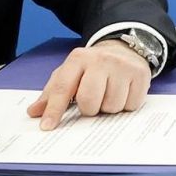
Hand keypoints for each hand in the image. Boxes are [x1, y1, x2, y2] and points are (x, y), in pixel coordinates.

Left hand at [26, 40, 151, 130]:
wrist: (123, 49)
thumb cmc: (92, 67)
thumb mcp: (70, 73)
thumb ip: (52, 93)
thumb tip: (34, 112)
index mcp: (78, 59)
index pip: (63, 88)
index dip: (54, 110)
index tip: (47, 126)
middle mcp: (101, 60)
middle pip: (89, 101)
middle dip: (89, 108)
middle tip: (92, 101)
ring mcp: (122, 66)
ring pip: (111, 107)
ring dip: (108, 107)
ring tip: (108, 93)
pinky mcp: (141, 74)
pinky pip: (130, 106)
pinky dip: (126, 105)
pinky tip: (123, 92)